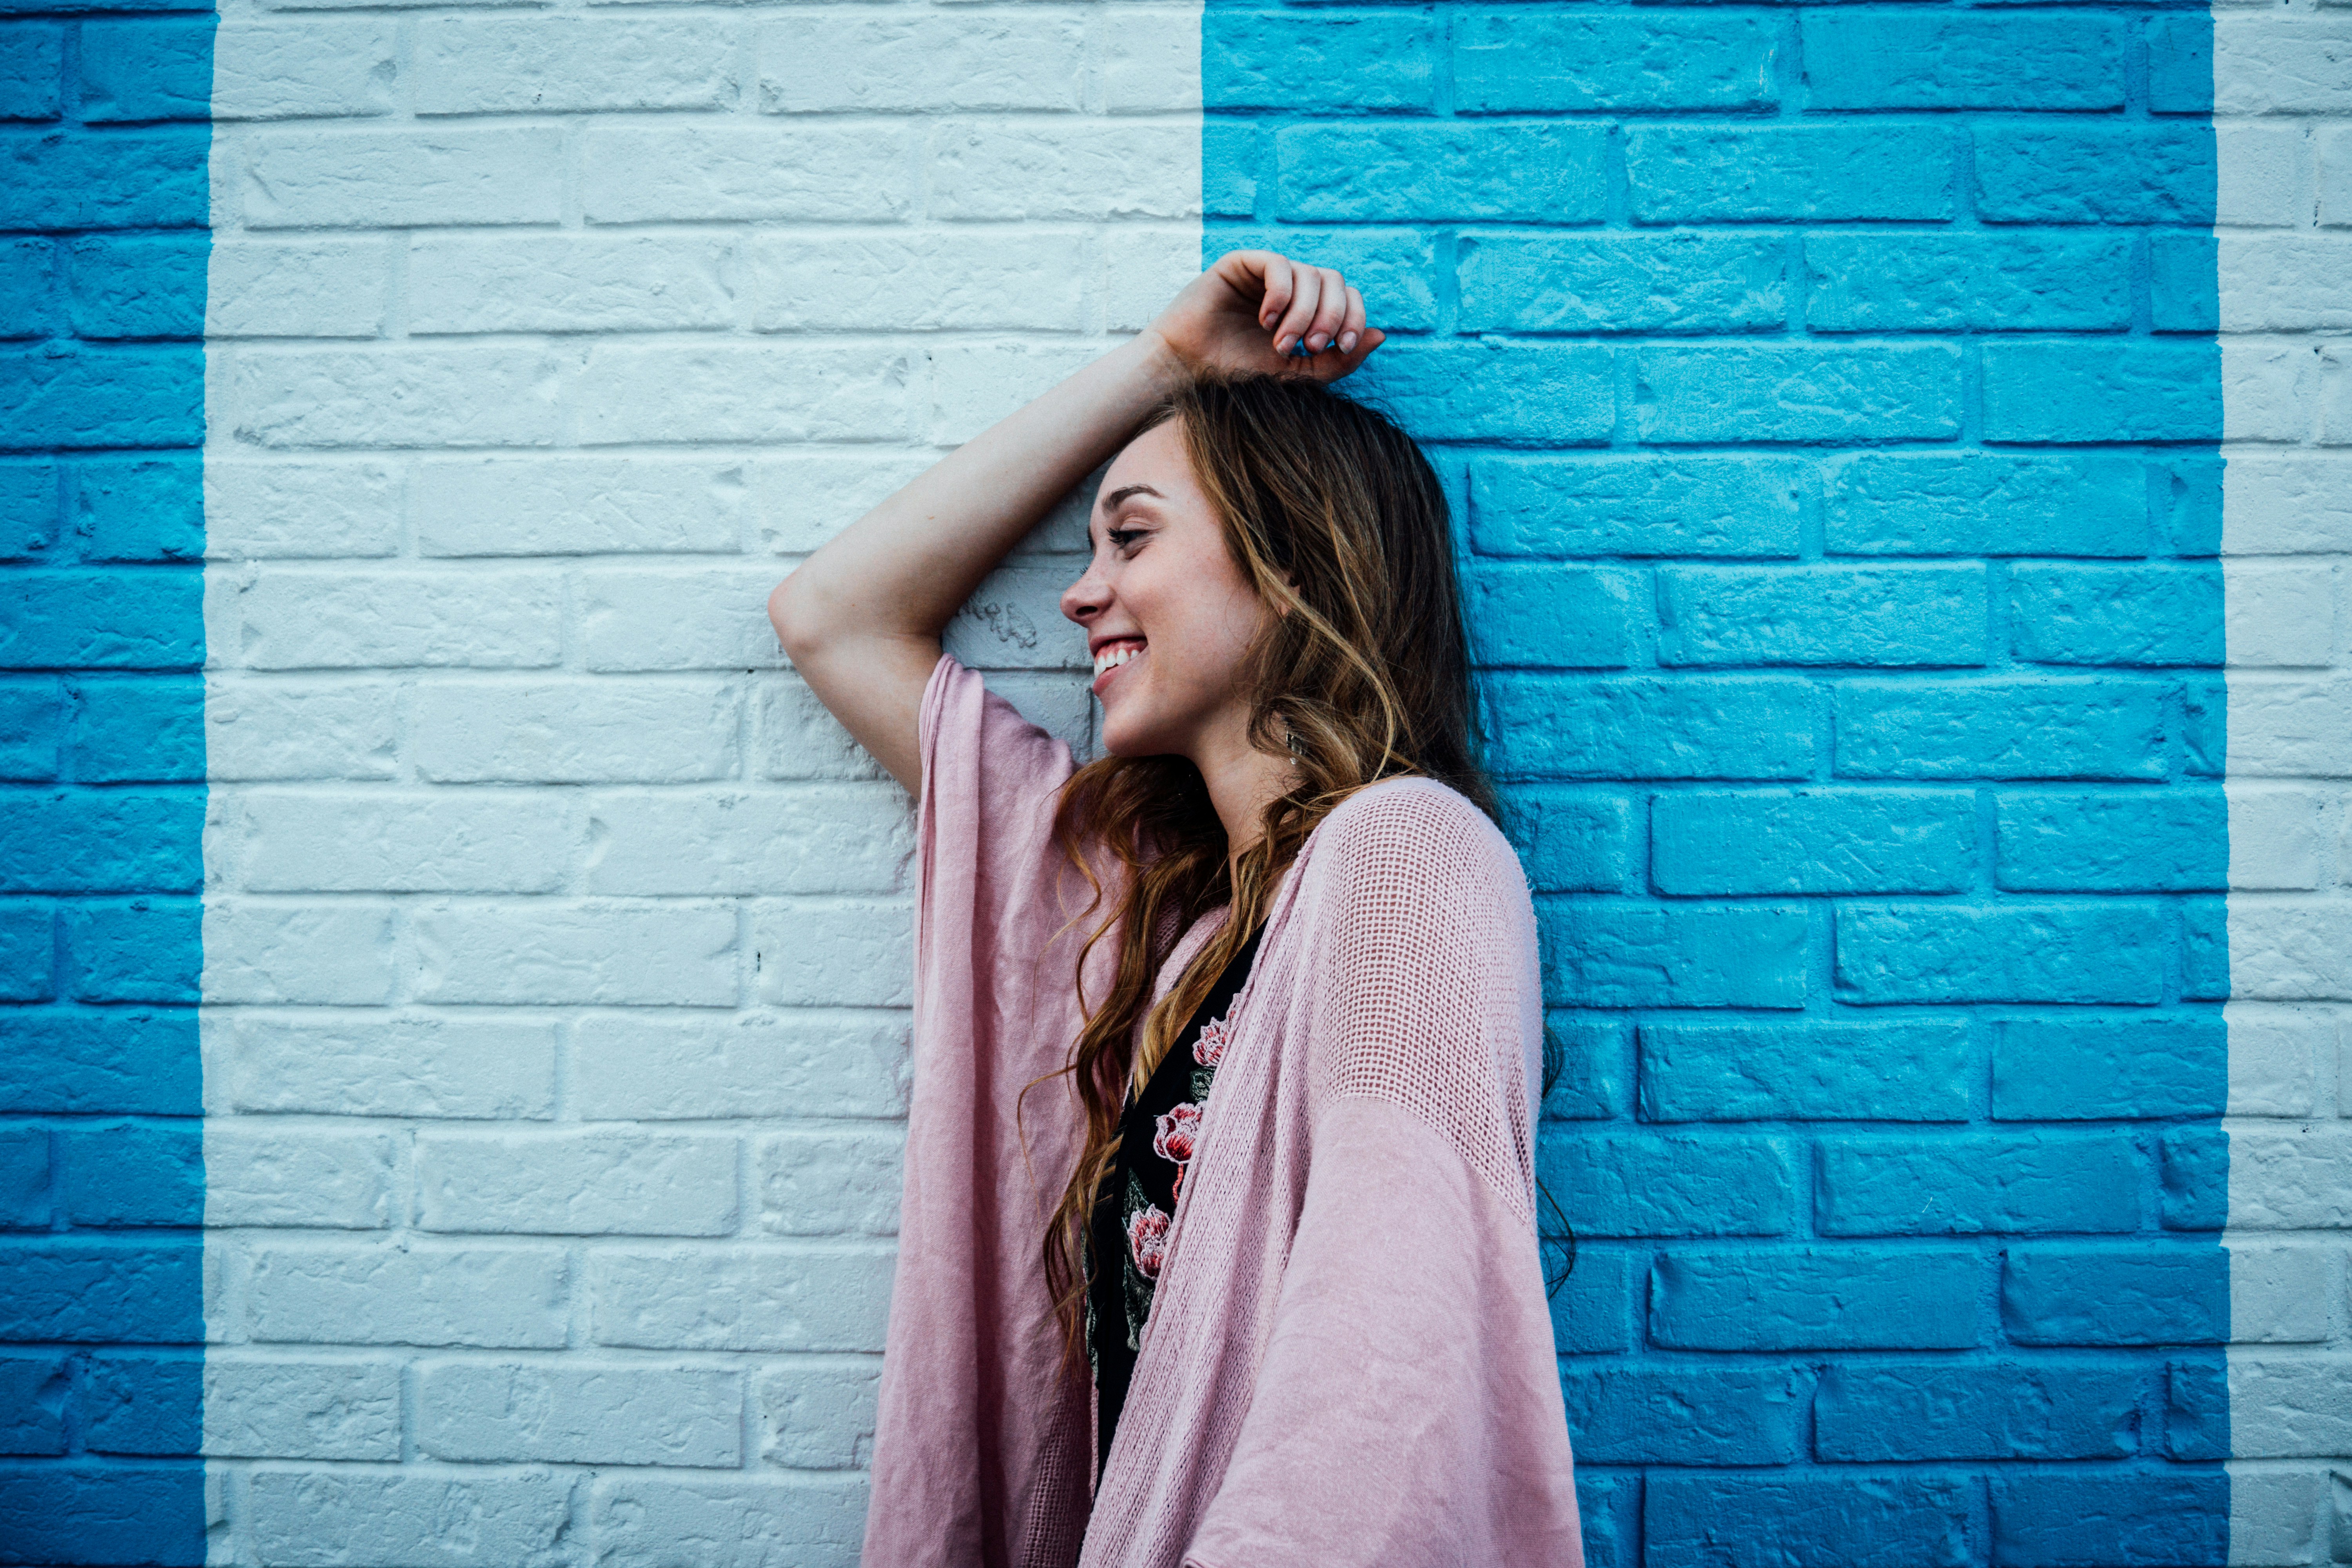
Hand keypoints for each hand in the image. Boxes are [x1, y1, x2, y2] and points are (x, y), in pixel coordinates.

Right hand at [1144, 251, 1385, 382]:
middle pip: (1335, 281)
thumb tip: (1380, 334)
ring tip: (1281, 344)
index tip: (1341, 347)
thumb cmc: (1238, 377)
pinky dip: (1281, 295)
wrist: (1187, 374)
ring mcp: (1267, 274)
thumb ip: (1338, 360)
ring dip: (1304, 313)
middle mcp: (1292, 288)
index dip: (1353, 318)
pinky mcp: (1243, 264)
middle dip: (1331, 315)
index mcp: (1308, 310)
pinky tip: (1266, 321)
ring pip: (1311, 274)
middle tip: (1311, 347)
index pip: (1347, 298)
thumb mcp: (1297, 377)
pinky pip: (1278, 265)